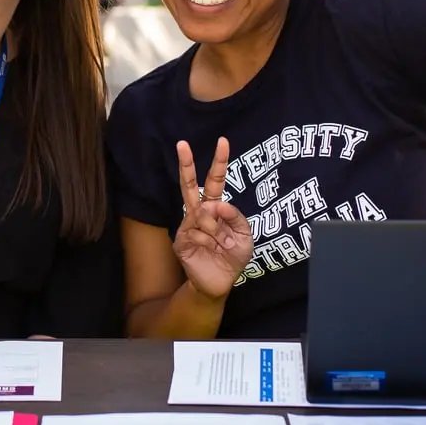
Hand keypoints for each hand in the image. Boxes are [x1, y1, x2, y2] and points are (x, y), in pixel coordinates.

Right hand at [172, 137, 252, 300]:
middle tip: (181, 143)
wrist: (220, 282)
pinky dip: (210, 242)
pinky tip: (211, 251)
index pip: (215, 181)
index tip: (223, 142)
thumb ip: (235, 216)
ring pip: (202, 215)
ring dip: (218, 231)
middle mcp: (199, 212)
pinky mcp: (180, 240)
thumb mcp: (245, 235)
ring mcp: (187, 225)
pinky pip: (197, 233)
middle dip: (186, 164)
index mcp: (215, 207)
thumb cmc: (232, 256)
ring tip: (223, 245)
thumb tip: (216, 204)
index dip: (219, 162)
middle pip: (190, 184)